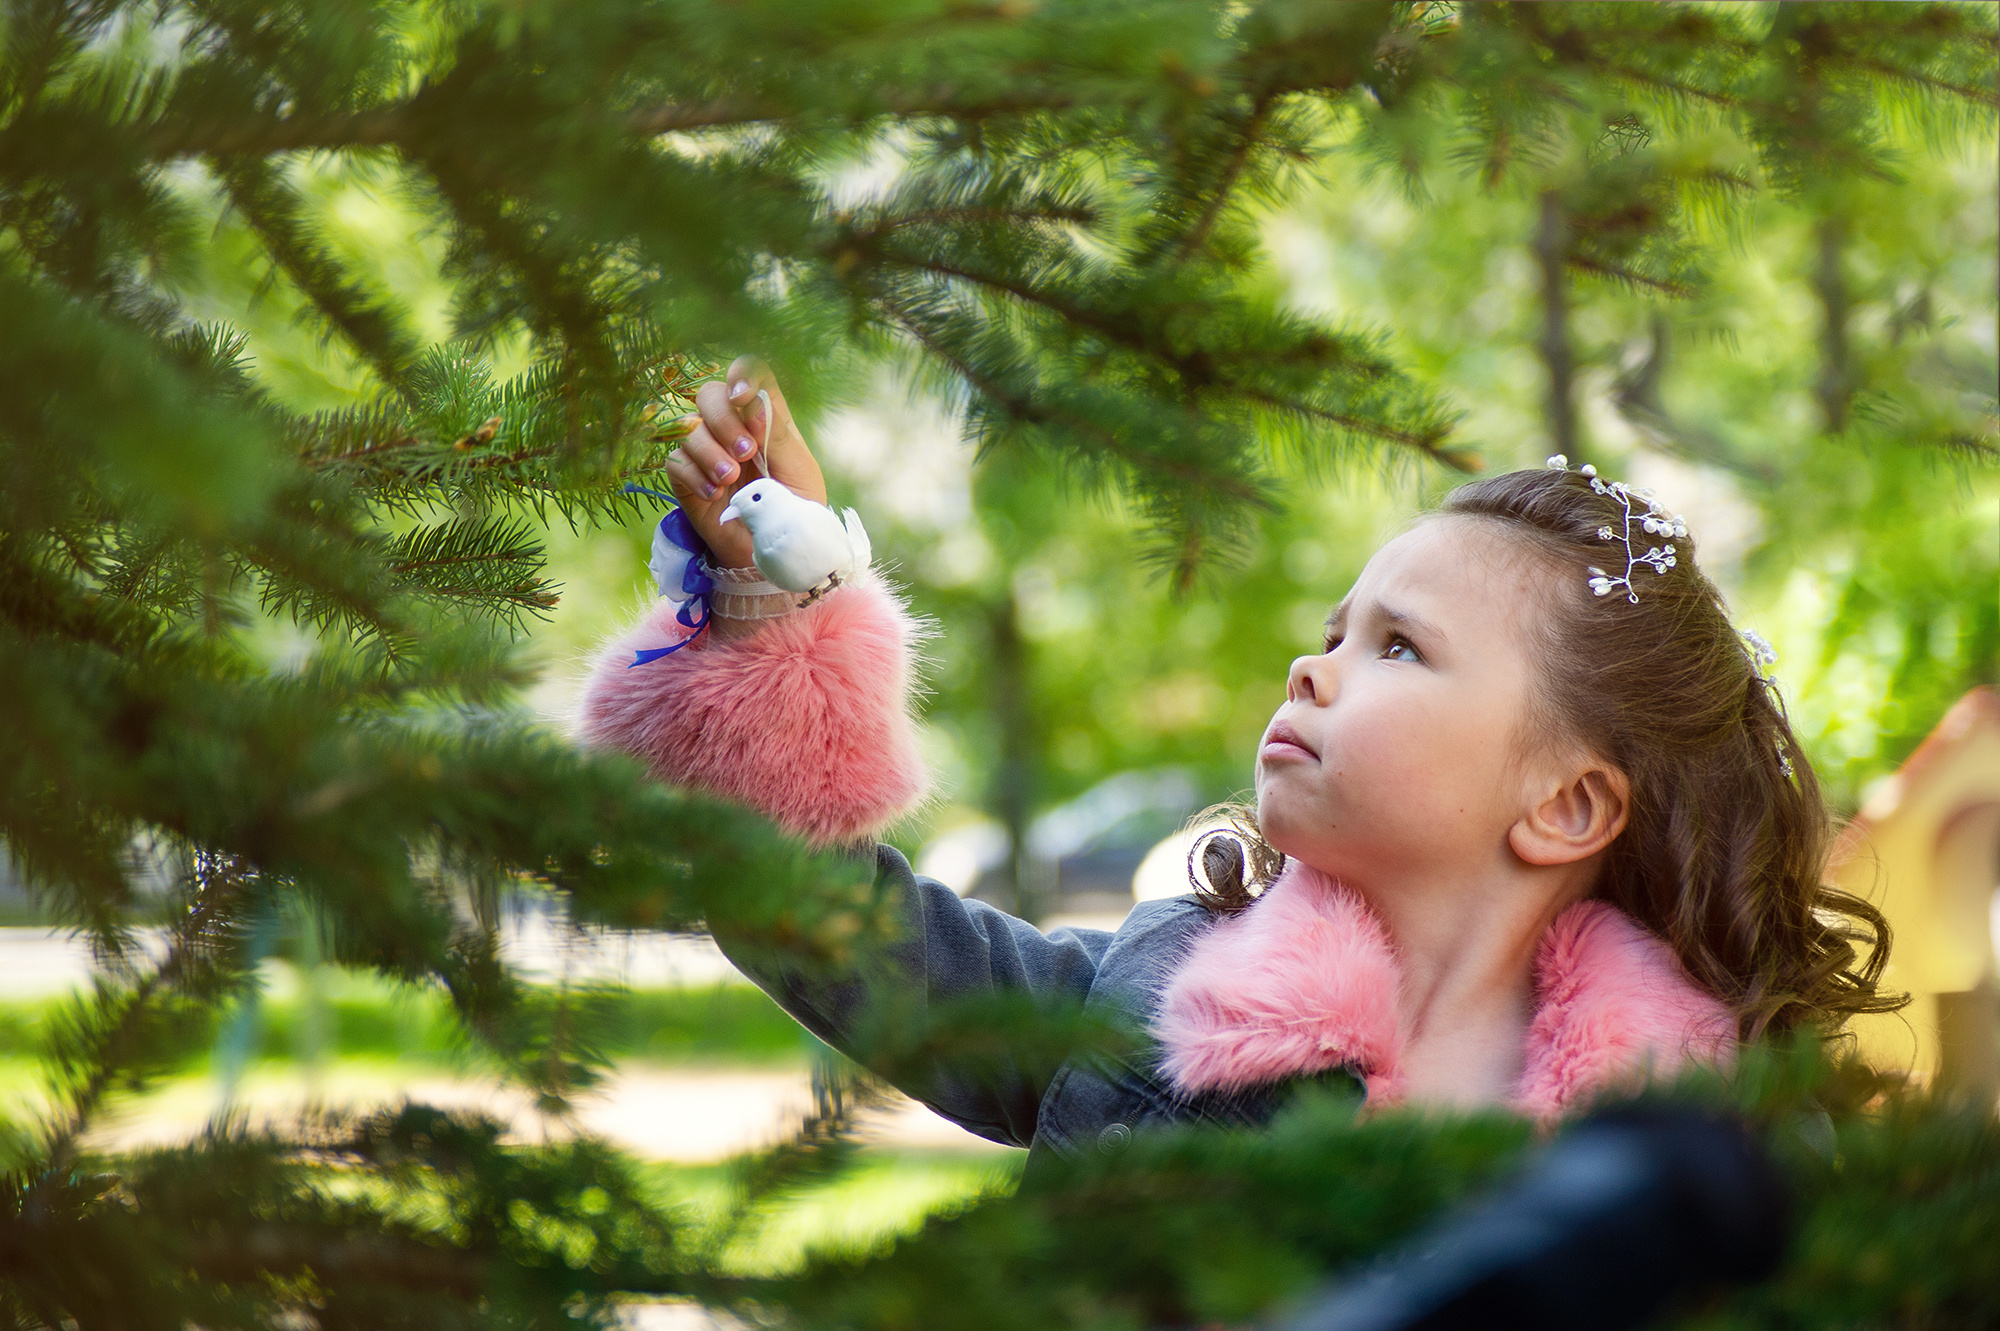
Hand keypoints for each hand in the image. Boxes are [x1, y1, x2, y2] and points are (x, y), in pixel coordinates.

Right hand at [662, 355, 826, 569]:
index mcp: (765, 416)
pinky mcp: (686, 476)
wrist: (775, 550)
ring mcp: (707, 450)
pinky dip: (695, 476)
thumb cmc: (794, 507)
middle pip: (709, 394)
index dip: (742, 374)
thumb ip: (776, 435)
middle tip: (745, 453)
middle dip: (724, 420)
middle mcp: (733, 426)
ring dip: (709, 452)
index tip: (742, 396)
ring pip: (688, 427)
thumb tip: (752, 401)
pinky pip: (676, 460)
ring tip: (730, 481)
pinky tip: (715, 495)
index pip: (750, 373)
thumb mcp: (797, 470)